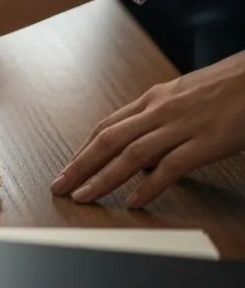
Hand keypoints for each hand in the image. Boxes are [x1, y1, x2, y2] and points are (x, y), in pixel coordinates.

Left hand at [51, 52, 244, 207]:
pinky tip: (133, 202)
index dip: (84, 149)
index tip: (69, 168)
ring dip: (102, 178)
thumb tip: (148, 145)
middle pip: (108, 140)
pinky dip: (149, 187)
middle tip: (59, 186)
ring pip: (130, 155)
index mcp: (154, 98)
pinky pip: (170, 167)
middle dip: (79, 166)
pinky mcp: (205, 141)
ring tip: (82, 197)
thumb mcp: (188, 96)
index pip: (107, 126)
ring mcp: (182, 125)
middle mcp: (160, 110)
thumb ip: (164, 118)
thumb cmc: (230, 85)